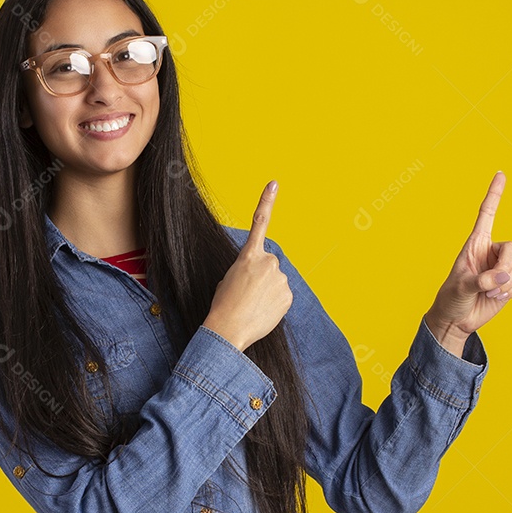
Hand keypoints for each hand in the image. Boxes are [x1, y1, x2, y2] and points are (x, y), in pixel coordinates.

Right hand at [203, 180, 292, 351]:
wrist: (228, 328)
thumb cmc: (223, 304)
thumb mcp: (229, 278)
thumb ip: (248, 269)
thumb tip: (262, 277)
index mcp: (248, 255)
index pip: (259, 222)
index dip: (267, 201)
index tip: (274, 183)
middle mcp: (268, 262)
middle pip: (269, 265)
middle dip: (261, 277)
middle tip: (247, 294)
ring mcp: (280, 278)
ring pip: (276, 282)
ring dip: (267, 291)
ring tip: (253, 305)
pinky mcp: (288, 295)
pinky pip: (282, 296)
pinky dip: (274, 303)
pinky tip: (262, 311)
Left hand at [425, 171, 511, 340]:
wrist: (457, 319)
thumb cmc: (452, 298)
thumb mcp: (460, 287)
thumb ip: (480, 280)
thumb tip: (503, 276)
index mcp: (475, 244)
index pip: (487, 214)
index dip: (494, 194)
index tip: (501, 174)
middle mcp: (490, 252)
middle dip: (506, 267)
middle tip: (492, 285)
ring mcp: (501, 267)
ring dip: (507, 283)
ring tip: (490, 293)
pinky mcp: (509, 282)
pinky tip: (497, 296)